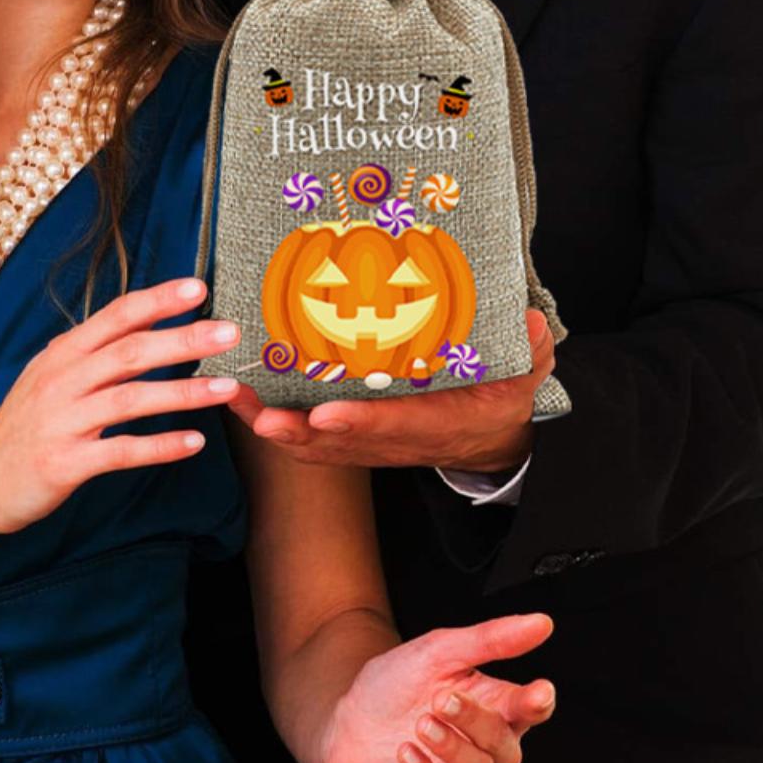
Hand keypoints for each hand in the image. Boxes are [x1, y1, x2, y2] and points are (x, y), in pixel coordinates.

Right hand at [0, 276, 240, 539]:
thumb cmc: (23, 426)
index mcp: (63, 354)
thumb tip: (140, 324)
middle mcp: (61, 381)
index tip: (198, 289)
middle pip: (130, 352)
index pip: (116, 317)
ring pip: (131, 400)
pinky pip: (120, 452)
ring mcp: (62, 422)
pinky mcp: (64, 464)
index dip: (157, 300)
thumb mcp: (50, 377)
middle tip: (229, 332)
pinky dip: (159, 447)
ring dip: (183, 392)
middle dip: (183, 339)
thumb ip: (92, 353)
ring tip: (227, 388)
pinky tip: (194, 444)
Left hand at [227, 310, 555, 471]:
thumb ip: (526, 347)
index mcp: (439, 422)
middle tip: (259, 414)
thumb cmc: (503, 393)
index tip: (326, 414)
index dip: (360, 422)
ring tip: (235, 400)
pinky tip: (244, 402)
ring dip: (275, 427)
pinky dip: (276, 426)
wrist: (491, 434)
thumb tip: (525, 319)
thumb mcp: (526, 370)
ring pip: (315, 443)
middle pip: (339, 442)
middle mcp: (397, 438)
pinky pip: (310, 439)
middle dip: (297, 430)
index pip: (395, 425)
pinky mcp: (356, 436)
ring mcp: (373, 441)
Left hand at [319, 614, 555, 762]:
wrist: (343, 718)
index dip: (537, 702)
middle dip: (477, 722)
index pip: (529, 709)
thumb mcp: (438, 651)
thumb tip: (540, 623)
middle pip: (505, 746)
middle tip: (443, 699)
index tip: (539, 691)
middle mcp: (484, 749)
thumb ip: (489, 639)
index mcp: (493, 707)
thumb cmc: (395, 685)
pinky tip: (407, 753)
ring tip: (421, 723)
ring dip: (452, 748)